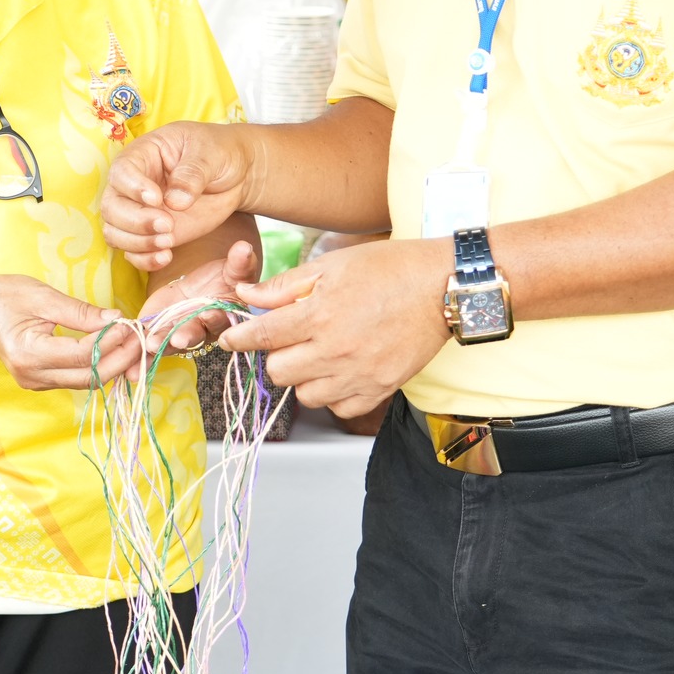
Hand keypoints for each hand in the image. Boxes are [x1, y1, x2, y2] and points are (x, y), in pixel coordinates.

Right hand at [0, 275, 134, 389]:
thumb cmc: (2, 296)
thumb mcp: (42, 296)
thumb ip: (80, 312)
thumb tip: (116, 321)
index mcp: (29, 353)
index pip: (82, 355)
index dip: (111, 342)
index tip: (131, 324)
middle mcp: (32, 376)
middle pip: (88, 377)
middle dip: (120, 359)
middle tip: (141, 337)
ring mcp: (36, 382)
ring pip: (85, 382)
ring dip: (113, 364)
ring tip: (133, 342)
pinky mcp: (41, 380)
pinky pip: (76, 379)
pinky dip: (98, 366)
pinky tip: (114, 349)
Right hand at [101, 123, 254, 272]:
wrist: (232, 175)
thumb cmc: (217, 152)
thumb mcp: (211, 153)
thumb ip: (193, 173)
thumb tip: (175, 201)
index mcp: (142, 155)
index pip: (122, 171)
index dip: (133, 187)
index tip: (157, 199)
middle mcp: (132, 184)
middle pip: (112, 206)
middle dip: (136, 221)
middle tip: (167, 225)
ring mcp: (139, 211)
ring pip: (115, 232)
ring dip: (137, 243)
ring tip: (169, 242)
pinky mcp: (150, 233)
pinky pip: (133, 251)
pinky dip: (144, 259)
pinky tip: (165, 257)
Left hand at [137, 240, 259, 355]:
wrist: (199, 289)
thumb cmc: (222, 280)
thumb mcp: (232, 270)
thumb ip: (238, 263)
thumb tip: (244, 247)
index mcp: (223, 316)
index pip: (220, 318)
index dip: (215, 317)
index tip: (210, 313)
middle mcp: (201, 331)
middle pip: (193, 334)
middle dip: (185, 336)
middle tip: (177, 339)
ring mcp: (178, 335)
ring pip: (168, 343)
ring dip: (159, 347)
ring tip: (149, 347)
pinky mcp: (158, 334)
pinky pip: (147, 347)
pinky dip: (138, 356)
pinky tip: (129, 371)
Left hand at [219, 238, 450, 417]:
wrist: (443, 287)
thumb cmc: (390, 268)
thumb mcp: (332, 264)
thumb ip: (285, 285)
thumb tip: (246, 294)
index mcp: (320, 315)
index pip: (262, 336)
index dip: (239, 339)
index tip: (231, 339)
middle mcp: (336, 350)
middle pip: (279, 373)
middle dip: (275, 356)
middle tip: (288, 340)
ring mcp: (359, 374)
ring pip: (306, 395)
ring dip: (303, 377)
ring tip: (317, 354)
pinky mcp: (380, 389)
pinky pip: (339, 409)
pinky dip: (332, 395)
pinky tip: (339, 371)